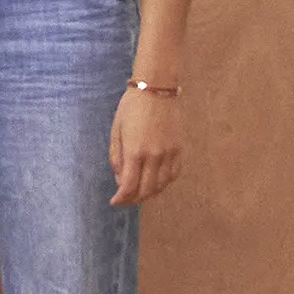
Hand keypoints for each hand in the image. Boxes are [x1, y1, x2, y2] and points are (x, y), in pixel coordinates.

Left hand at [109, 87, 184, 205]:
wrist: (156, 90)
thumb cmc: (131, 108)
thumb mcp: (116, 131)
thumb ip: (116, 157)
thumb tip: (120, 179)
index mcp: (135, 151)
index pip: (129, 186)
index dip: (122, 199)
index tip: (115, 203)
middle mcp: (155, 156)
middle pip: (147, 190)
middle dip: (134, 199)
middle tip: (125, 200)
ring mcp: (170, 153)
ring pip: (162, 185)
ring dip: (150, 193)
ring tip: (139, 193)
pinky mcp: (179, 149)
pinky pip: (174, 174)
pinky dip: (164, 182)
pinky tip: (155, 182)